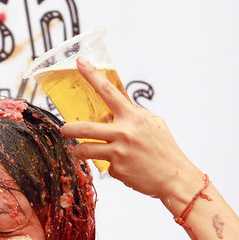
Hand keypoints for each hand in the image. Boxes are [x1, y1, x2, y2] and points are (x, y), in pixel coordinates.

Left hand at [60, 57, 199, 201]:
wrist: (175, 177)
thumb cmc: (165, 149)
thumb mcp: (154, 124)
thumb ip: (135, 115)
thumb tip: (121, 108)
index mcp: (133, 116)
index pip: (108, 90)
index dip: (91, 74)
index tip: (79, 62)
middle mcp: (124, 132)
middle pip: (85, 128)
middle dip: (69, 128)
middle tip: (63, 129)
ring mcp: (118, 152)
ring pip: (85, 149)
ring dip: (79, 150)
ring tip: (80, 150)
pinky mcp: (116, 169)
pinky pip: (104, 165)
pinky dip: (110, 165)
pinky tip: (124, 168)